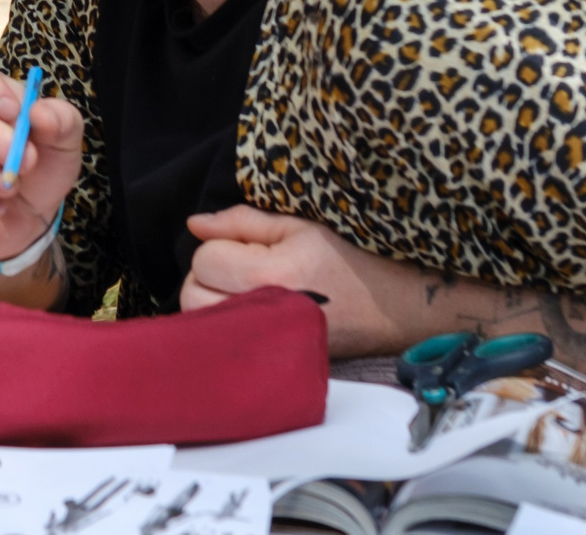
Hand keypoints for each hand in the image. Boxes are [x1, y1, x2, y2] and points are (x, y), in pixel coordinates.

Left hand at [182, 206, 418, 356]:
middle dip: (206, 275)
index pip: (205, 259)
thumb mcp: (300, 227)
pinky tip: (248, 315)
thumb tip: (194, 223)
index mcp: (274, 275)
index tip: (243, 246)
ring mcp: (266, 345)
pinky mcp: (270, 364)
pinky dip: (223, 328)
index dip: (217, 245)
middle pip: (192, 294)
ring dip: (210, 302)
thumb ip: (242, 222)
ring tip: (242, 290)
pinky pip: (223, 346)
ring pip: (200, 324)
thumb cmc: (349, 259)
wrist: (392, 309)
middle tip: (237, 267)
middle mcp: (265, 315)